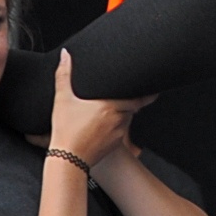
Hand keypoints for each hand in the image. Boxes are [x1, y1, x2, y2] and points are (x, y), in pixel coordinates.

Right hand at [47, 50, 150, 166]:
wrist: (67, 161)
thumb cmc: (65, 131)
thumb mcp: (62, 100)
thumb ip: (64, 75)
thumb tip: (65, 54)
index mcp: (110, 105)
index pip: (138, 98)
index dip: (146, 93)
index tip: (153, 88)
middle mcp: (118, 119)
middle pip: (133, 107)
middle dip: (131, 101)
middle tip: (130, 94)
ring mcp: (118, 133)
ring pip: (127, 119)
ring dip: (124, 114)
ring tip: (112, 110)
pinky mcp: (114, 145)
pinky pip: (121, 132)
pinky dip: (117, 126)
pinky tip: (104, 126)